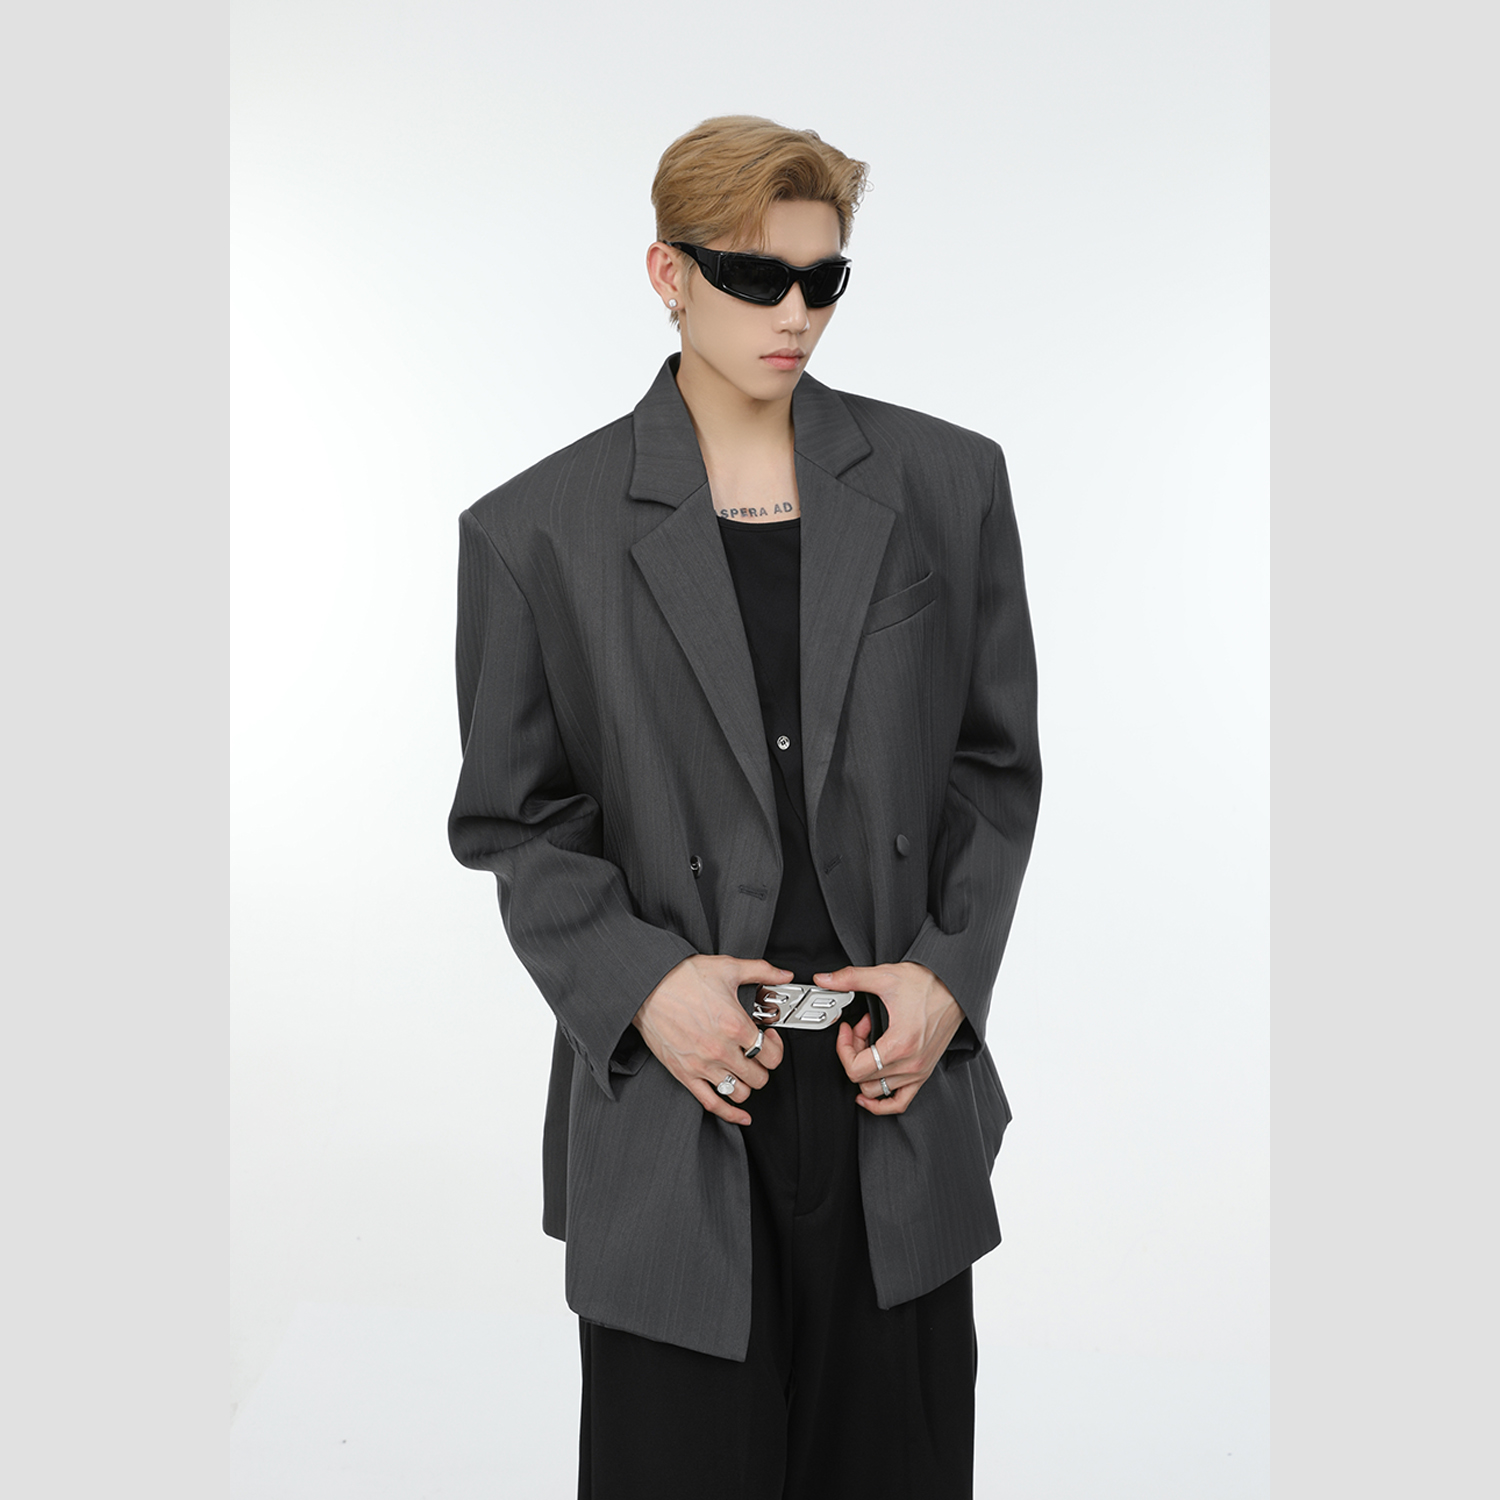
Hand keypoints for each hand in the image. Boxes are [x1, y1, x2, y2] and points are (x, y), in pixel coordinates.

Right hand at [633, 954, 790, 1124]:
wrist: (647, 985)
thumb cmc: (681, 976)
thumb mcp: (728, 967)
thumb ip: (761, 971)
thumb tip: (784, 975)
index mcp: (734, 1025)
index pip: (771, 1054)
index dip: (776, 1048)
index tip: (770, 1039)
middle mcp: (720, 1049)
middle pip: (759, 1077)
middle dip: (763, 1066)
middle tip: (757, 1054)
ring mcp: (702, 1065)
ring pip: (740, 1093)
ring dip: (747, 1084)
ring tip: (744, 1071)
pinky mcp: (685, 1074)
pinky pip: (712, 1104)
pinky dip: (730, 1114)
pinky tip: (741, 1115)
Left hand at [818, 962, 964, 1115]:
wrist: (956, 987)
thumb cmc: (929, 983)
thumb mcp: (885, 977)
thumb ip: (850, 978)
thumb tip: (823, 979)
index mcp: (900, 1045)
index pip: (855, 1069)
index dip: (843, 1048)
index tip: (846, 1029)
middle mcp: (911, 1064)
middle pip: (863, 1078)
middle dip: (854, 1052)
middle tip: (860, 1029)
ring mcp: (918, 1072)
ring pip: (876, 1090)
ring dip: (866, 1068)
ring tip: (871, 1043)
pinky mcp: (924, 1073)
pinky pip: (900, 1102)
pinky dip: (881, 1103)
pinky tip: (868, 1091)